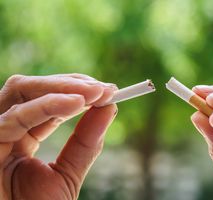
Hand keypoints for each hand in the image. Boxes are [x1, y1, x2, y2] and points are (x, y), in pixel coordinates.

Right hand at [0, 74, 117, 199]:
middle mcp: (5, 129)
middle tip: (105, 88)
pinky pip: (13, 117)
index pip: (49, 101)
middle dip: (71, 84)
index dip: (77, 92)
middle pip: (33, 89)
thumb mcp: (67, 174)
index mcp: (21, 135)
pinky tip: (76, 103)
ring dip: (62, 87)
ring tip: (96, 92)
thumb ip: (86, 142)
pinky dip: (46, 105)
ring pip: (21, 92)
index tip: (108, 91)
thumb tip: (109, 108)